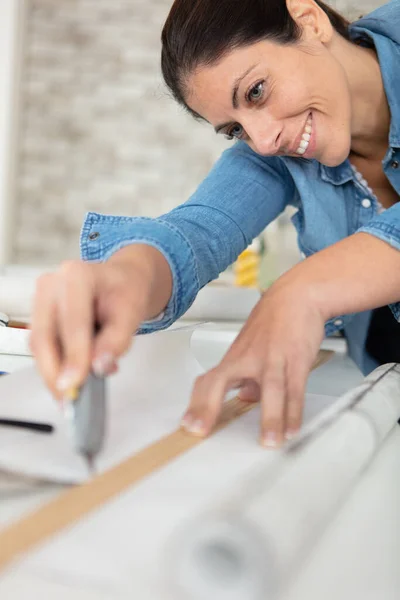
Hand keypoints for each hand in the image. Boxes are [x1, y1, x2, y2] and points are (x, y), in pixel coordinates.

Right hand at [30, 245, 171, 398]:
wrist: (121, 281)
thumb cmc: (125, 292)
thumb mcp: (132, 313)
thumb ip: (117, 341)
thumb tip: (99, 366)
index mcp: (77, 276)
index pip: (73, 321)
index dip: (74, 355)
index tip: (75, 383)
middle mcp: (52, 285)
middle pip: (44, 335)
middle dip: (55, 371)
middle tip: (68, 399)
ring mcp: (41, 300)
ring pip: (39, 344)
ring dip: (53, 373)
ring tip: (71, 396)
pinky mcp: (39, 317)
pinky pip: (42, 347)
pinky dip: (55, 367)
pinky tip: (71, 381)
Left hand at [181, 279, 324, 447]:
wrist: (297, 295)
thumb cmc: (273, 320)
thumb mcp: (253, 348)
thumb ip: (248, 376)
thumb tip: (245, 398)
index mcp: (236, 357)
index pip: (208, 380)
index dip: (197, 403)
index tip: (189, 424)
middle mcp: (249, 357)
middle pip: (222, 380)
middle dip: (209, 405)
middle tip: (201, 430)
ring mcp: (272, 357)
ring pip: (270, 388)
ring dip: (270, 417)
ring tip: (270, 441)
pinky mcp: (296, 358)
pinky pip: (295, 387)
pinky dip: (295, 410)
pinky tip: (293, 427)